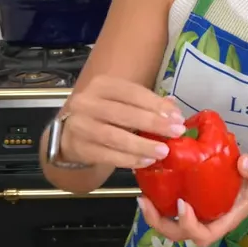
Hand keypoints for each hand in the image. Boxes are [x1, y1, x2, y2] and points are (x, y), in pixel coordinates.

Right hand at [58, 75, 184, 168]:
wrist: (69, 134)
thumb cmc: (103, 115)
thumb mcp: (122, 103)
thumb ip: (145, 104)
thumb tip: (173, 107)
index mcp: (101, 85)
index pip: (132, 92)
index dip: (156, 104)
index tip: (177, 117)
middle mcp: (87, 102)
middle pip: (124, 113)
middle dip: (154, 123)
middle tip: (176, 133)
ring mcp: (80, 125)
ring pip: (115, 136)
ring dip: (142, 145)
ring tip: (163, 152)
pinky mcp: (78, 147)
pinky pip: (108, 155)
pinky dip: (129, 159)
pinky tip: (146, 161)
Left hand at [137, 154, 247, 246]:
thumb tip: (244, 162)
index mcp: (225, 220)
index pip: (203, 235)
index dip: (188, 225)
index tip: (182, 203)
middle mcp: (209, 221)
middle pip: (180, 235)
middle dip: (160, 223)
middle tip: (146, 202)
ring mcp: (201, 215)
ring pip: (173, 227)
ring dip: (155, 216)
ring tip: (143, 197)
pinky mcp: (195, 205)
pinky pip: (173, 212)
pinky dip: (159, 204)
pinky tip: (151, 186)